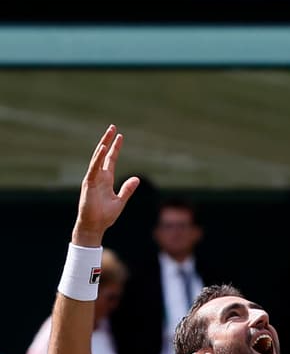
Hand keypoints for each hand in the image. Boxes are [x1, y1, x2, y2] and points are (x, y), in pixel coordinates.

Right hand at [75, 125, 139, 246]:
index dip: (115, 148)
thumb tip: (137, 178)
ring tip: (109, 133)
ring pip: (97, 158)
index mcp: (106, 179)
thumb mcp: (120, 201)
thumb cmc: (105, 215)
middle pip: (103, 154)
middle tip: (113, 127)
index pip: (111, 159)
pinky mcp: (89, 184)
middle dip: (108, 141)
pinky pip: (93, 168)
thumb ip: (128, 189)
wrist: (95, 226)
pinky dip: (97, 159)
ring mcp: (93, 179)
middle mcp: (99, 176)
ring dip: (103, 145)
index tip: (120, 136)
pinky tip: (102, 149)